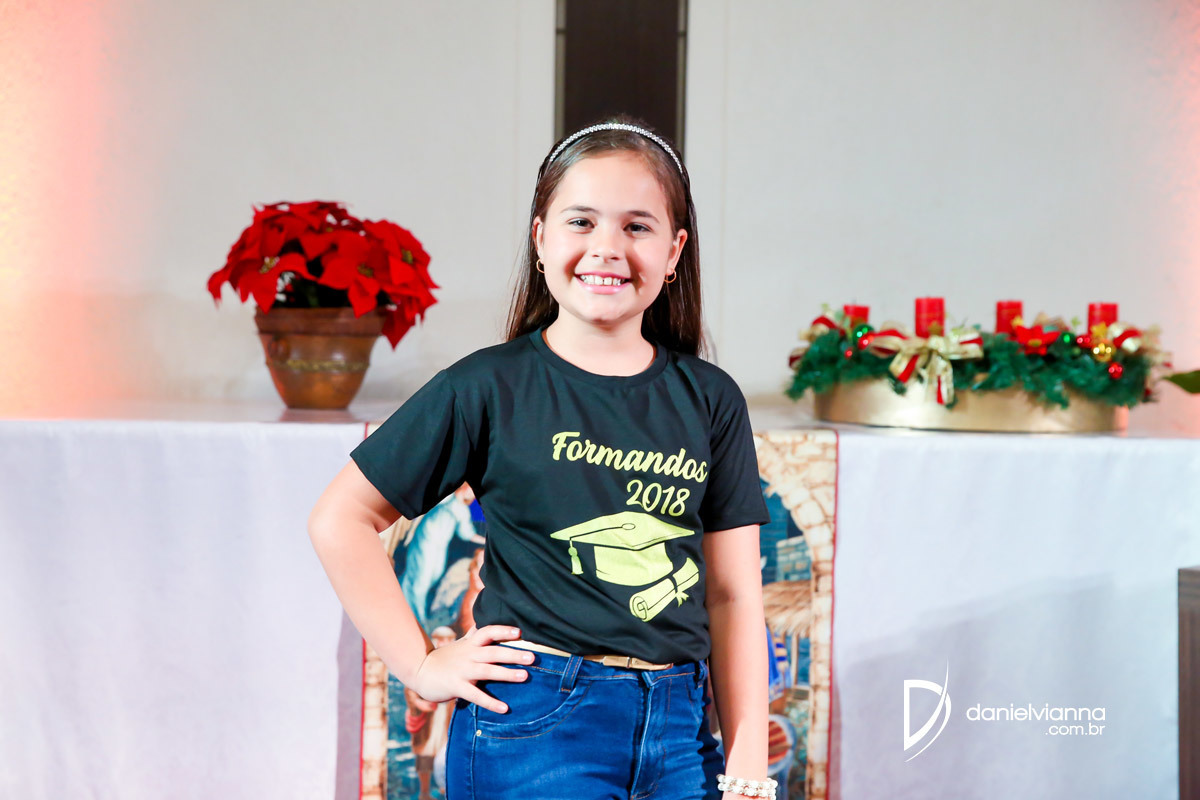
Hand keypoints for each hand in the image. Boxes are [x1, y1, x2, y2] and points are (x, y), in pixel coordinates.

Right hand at [407, 624, 533, 713]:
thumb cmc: (444, 658)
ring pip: (488, 671)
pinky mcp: (456, 687)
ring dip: (507, 674)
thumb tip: (482, 620)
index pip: (488, 632)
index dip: (503, 630)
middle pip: (493, 652)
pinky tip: (504, 708)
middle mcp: (468, 655)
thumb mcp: (460, 643)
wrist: (419, 671)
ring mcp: (462, 671)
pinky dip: (490, 702)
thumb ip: (473, 634)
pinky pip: (475, 695)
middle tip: (533, 656)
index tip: (519, 632)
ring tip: (525, 676)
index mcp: (470, 644)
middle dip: (513, 654)